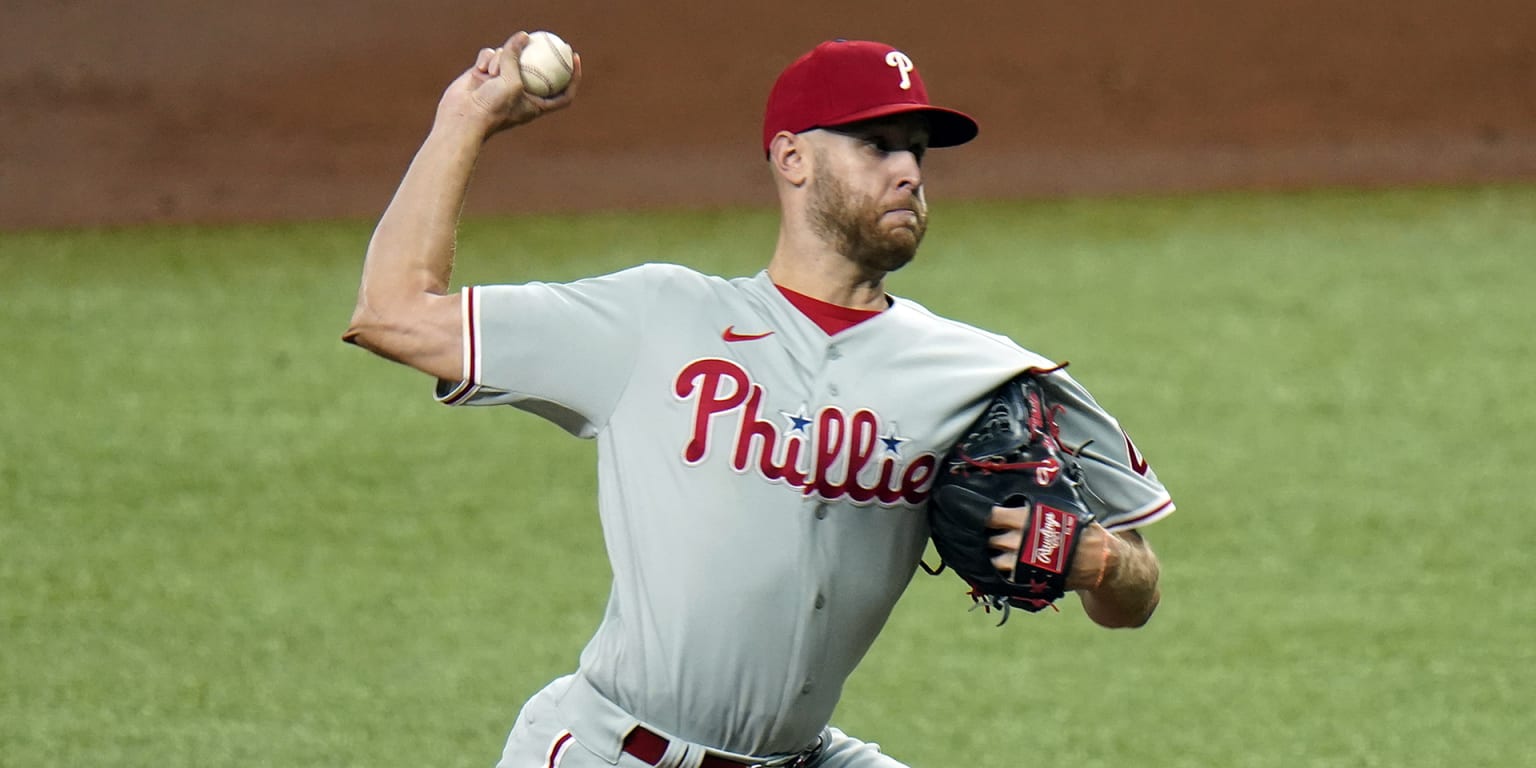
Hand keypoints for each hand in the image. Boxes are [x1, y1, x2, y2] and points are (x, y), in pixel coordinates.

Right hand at [436, 31, 582, 137]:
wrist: (462, 118)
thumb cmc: (492, 108)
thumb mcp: (511, 81)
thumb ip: (516, 57)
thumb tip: (523, 36)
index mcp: (535, 104)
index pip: (562, 94)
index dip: (573, 77)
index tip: (574, 58)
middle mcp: (520, 93)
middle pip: (534, 68)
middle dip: (536, 54)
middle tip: (542, 38)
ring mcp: (502, 83)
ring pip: (509, 57)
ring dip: (501, 59)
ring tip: (493, 71)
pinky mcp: (485, 75)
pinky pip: (491, 56)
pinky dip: (487, 59)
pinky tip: (481, 68)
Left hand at [987, 505, 1111, 590]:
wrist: (1096, 558)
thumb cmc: (1077, 528)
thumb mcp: (1057, 507)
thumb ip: (1033, 505)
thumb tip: (1014, 495)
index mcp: (1024, 517)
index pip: (991, 516)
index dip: (987, 517)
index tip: (987, 518)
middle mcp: (1018, 539)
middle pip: (991, 538)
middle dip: (992, 537)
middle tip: (998, 535)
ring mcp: (1020, 561)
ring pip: (994, 560)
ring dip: (997, 556)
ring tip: (1006, 553)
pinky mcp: (1025, 579)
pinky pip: (1005, 576)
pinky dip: (1006, 572)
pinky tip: (1012, 567)